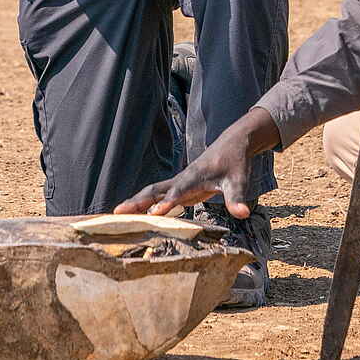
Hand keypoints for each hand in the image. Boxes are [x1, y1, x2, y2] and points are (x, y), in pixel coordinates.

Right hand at [113, 108, 277, 218]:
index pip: (178, 191)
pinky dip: (145, 205)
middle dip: (136, 202)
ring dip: (135, 203)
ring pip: (152, 192)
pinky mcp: (180, 187)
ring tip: (116, 215)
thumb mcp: (239, 181)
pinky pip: (158, 196)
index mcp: (195, 177)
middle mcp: (182, 179)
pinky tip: (135, 216)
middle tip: (117, 213)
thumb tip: (243, 214)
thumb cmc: (235, 163)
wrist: (232, 144)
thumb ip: (237, 198)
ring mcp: (179, 183)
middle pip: (155, 190)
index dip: (168, 202)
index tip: (155, 214)